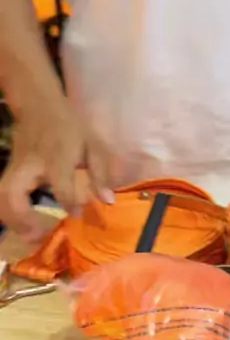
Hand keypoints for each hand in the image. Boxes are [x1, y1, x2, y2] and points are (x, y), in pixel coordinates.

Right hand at [0, 90, 113, 244]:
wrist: (38, 104)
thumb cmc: (70, 127)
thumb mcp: (92, 145)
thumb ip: (100, 174)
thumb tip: (108, 202)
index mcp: (56, 156)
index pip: (60, 184)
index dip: (68, 202)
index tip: (76, 214)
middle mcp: (31, 164)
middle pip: (13, 193)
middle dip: (22, 218)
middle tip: (39, 234)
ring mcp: (16, 167)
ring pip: (3, 196)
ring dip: (13, 220)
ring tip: (31, 234)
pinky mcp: (9, 171)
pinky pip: (3, 195)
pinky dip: (10, 213)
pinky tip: (24, 225)